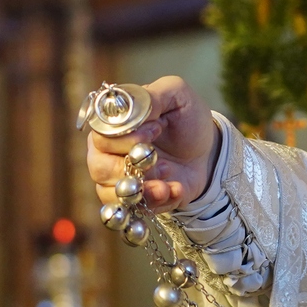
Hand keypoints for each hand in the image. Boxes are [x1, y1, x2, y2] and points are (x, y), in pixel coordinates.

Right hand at [86, 75, 218, 212]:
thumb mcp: (176, 94)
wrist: (207, 149)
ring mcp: (120, 180)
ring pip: (112, 195)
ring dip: (143, 190)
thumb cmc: (186, 118)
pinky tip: (176, 188)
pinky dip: (159, 202)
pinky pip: (135, 212)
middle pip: (99, 168)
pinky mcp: (137, 201)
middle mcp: (107, 154)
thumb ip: (151, 96)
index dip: (125, 138)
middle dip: (132, 165)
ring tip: (168, 177)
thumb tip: (128, 109)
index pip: (99, 136)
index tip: (156, 129)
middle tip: (158, 155)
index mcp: (112, 125)